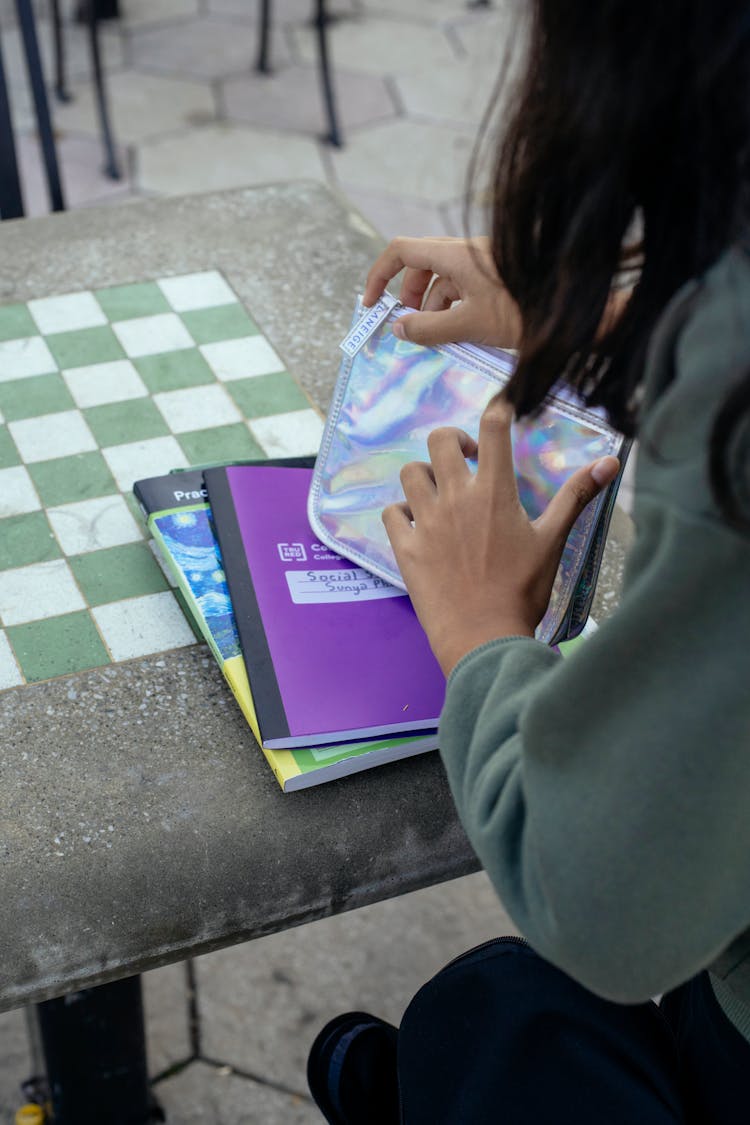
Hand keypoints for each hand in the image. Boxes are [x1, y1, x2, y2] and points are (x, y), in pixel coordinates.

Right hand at [363, 236, 522, 348]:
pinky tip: (461, 332)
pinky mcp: (498, 276)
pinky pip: (464, 286)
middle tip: (408, 326)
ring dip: (432, 305)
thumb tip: (398, 328)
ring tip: (438, 336)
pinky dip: (454, 306)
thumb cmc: (524, 313)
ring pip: (444, 278)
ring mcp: (484, 262)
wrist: (578, 312)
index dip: (379, 275)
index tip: (372, 304)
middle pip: (421, 264)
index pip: (401, 251)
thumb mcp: (470, 325)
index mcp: (456, 254)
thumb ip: (429, 328)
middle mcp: (467, 252)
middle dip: (408, 295)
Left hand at [382, 397, 619, 676]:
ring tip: (440, 494)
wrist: (483, 637)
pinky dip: (402, 512)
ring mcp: (426, 521)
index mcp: (494, 492)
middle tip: (466, 461)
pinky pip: (391, 512)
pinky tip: (417, 525)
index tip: (499, 414)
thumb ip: (576, 497)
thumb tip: (610, 462)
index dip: (496, 411)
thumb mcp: (552, 541)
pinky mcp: (405, 546)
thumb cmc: (522, 591)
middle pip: (439, 440)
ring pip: (410, 473)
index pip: (493, 429)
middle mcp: (455, 497)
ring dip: (425, 475)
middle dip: (453, 441)